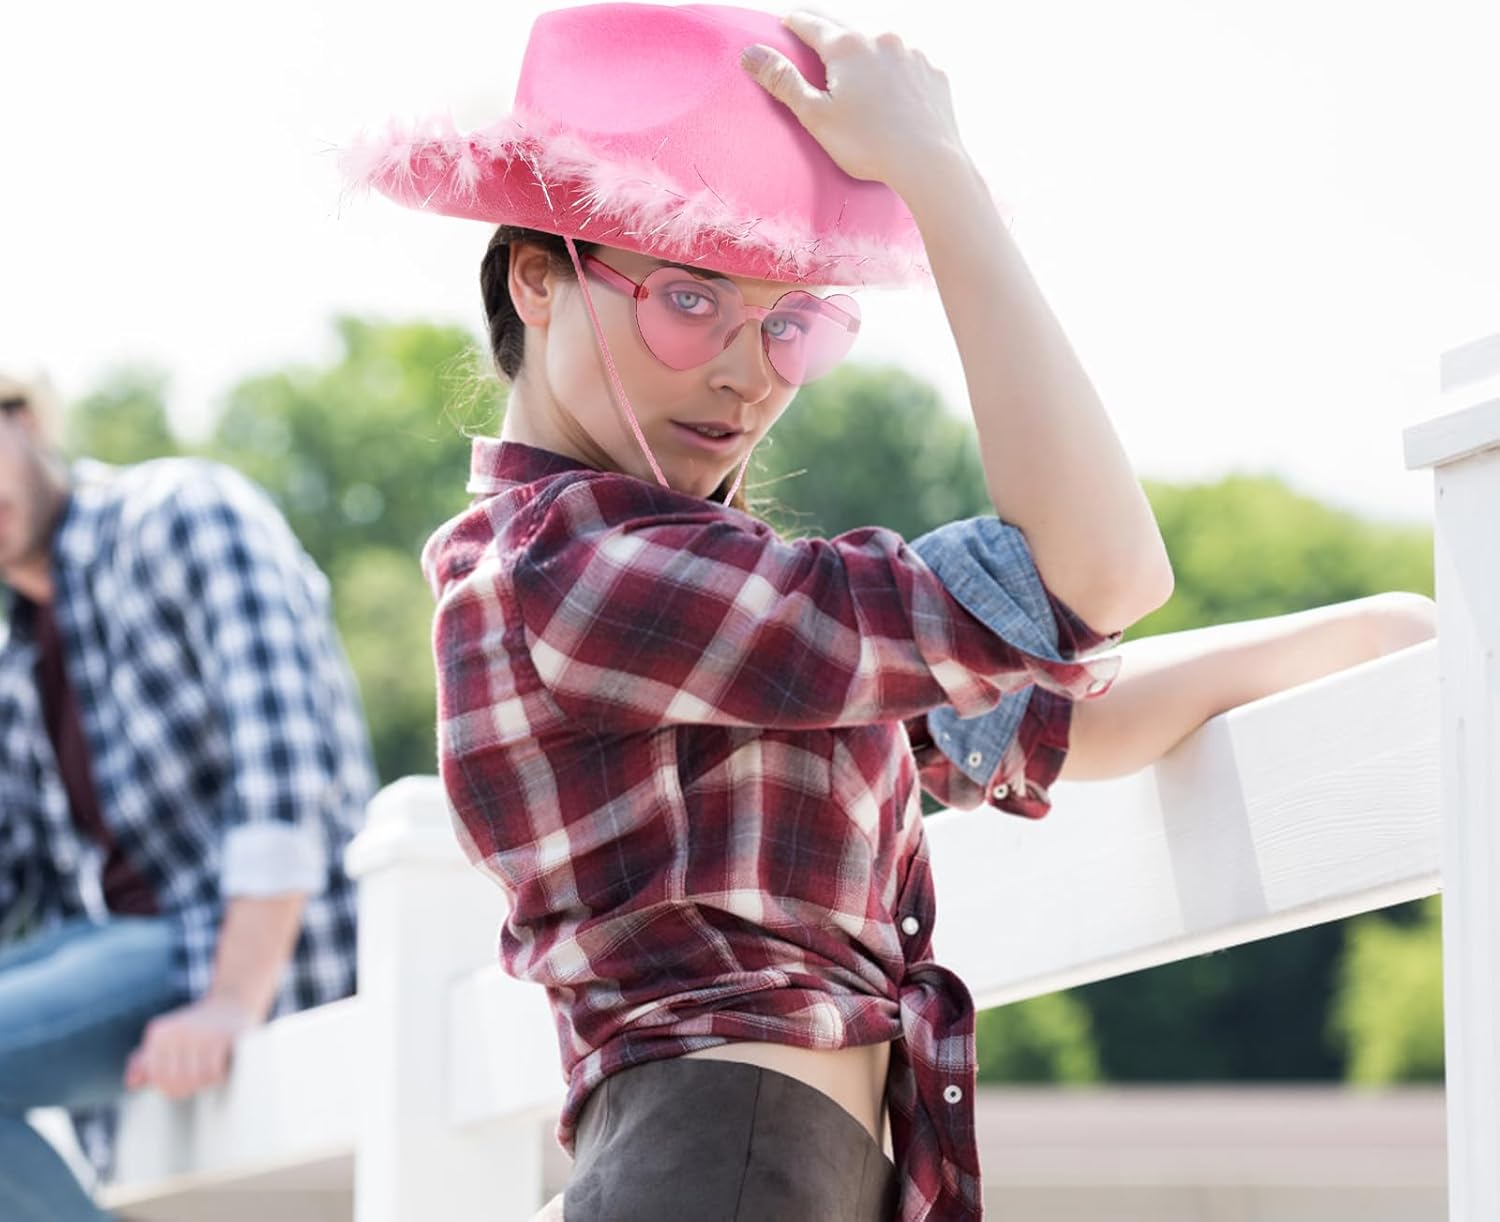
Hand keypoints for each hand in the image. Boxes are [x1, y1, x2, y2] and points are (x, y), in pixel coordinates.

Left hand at [123, 996, 257, 1100]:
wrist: (231, 1001)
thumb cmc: (195, 1027)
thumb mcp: (166, 1039)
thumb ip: (145, 1062)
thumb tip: (130, 1082)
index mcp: (158, 1033)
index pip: (159, 1079)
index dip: (173, 1085)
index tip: (185, 1074)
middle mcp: (175, 1031)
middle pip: (177, 1082)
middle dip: (191, 1085)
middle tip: (201, 1072)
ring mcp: (199, 1033)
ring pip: (196, 1079)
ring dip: (207, 1080)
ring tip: (212, 1065)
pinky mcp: (221, 1037)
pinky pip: (214, 1073)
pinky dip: (219, 1074)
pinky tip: (222, 1062)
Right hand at [740, 10, 965, 198]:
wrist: (929, 163)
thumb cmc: (868, 144)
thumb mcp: (815, 115)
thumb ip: (782, 81)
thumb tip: (750, 53)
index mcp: (848, 47)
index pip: (811, 22)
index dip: (793, 23)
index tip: (785, 23)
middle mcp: (882, 39)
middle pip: (846, 28)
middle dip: (827, 33)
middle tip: (813, 37)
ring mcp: (913, 54)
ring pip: (880, 46)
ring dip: (865, 55)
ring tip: (857, 75)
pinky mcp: (934, 73)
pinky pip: (907, 65)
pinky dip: (895, 73)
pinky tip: (892, 95)